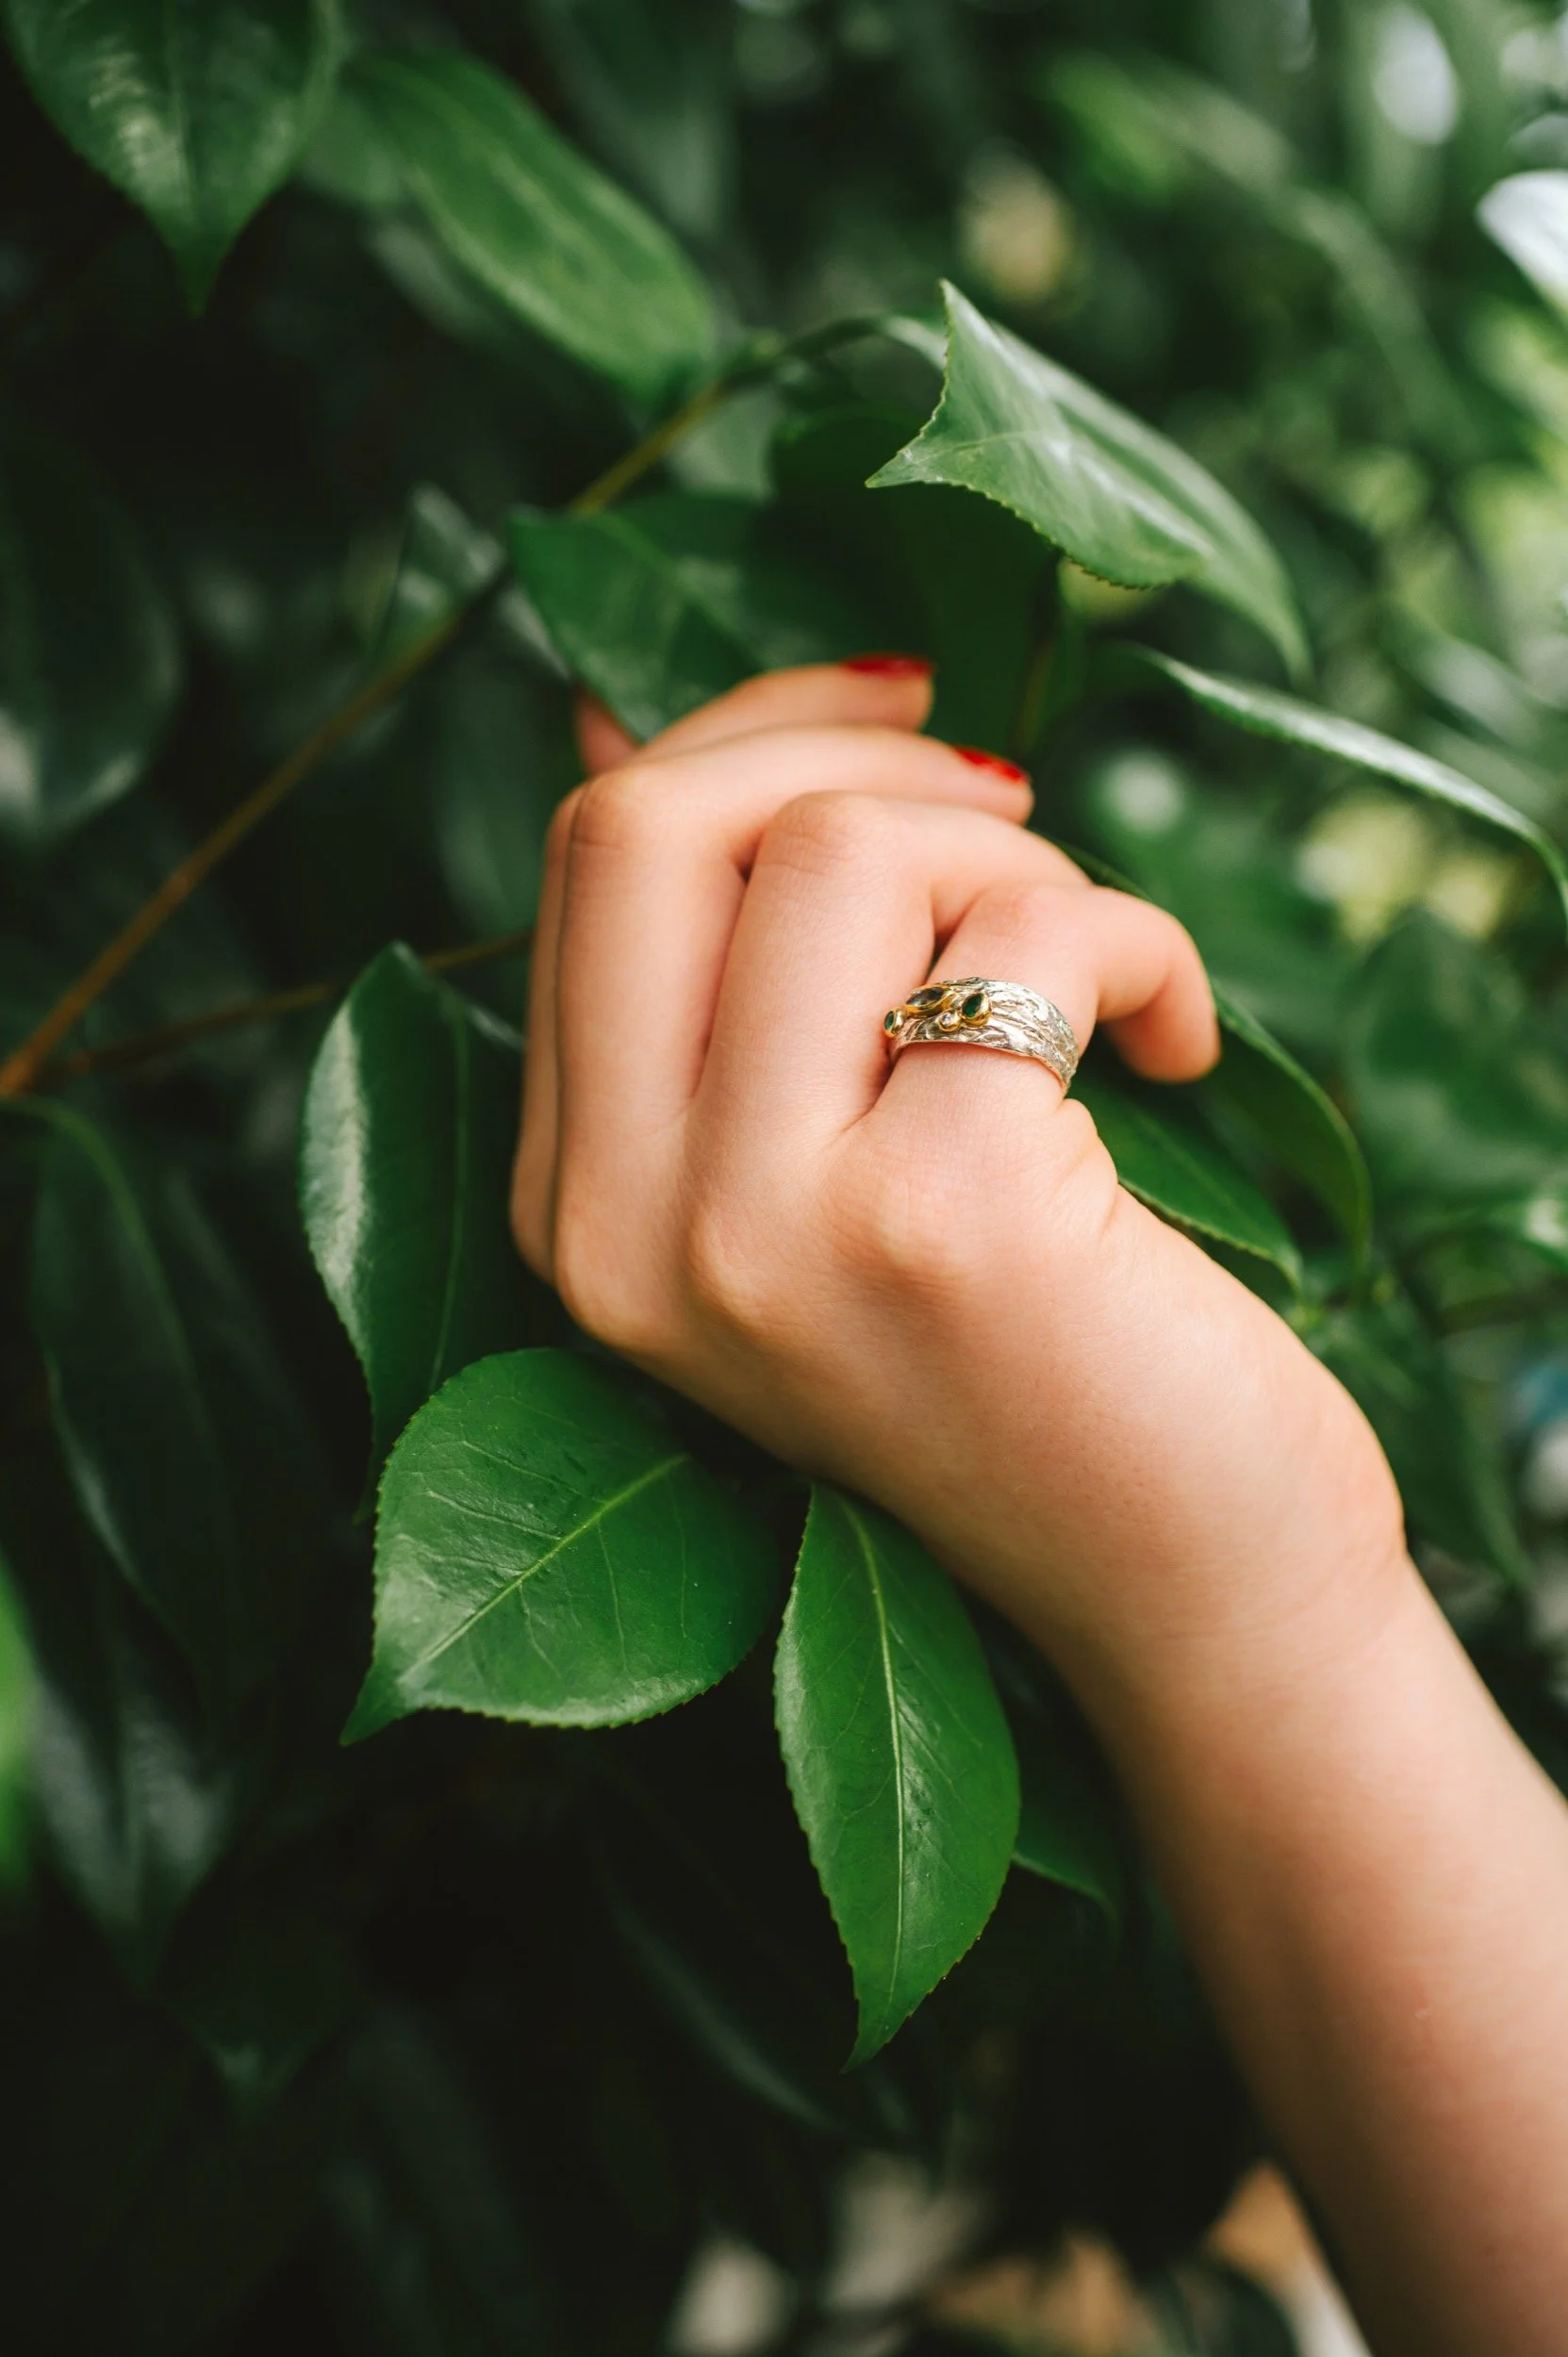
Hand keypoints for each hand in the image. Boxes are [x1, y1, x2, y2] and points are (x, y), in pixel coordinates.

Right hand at [512, 662, 1407, 1720]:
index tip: (905, 723)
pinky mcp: (943, 1224)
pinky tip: (1183, 1039)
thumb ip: (713, 977)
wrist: (1181, 1597)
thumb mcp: (801, 1173)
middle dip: (859, 757)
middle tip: (1010, 825)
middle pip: (653, 822)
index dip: (756, 736)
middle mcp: (624, 1231)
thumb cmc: (1014, 1363)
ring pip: (845, 848)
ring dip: (1022, 862)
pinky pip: (1027, 934)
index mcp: (571, 1207)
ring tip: (1099, 976)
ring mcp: (764, 1233)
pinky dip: (1140, 943)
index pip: (592, 860)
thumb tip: (608, 708)